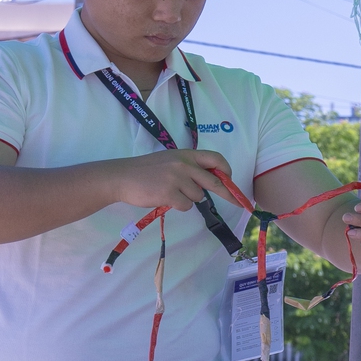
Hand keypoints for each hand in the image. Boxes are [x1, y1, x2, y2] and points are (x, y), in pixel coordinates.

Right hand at [106, 149, 237, 212]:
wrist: (122, 177)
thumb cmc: (145, 170)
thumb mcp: (169, 160)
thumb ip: (188, 167)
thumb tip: (210, 180)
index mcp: (185, 154)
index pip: (215, 158)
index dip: (226, 170)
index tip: (231, 180)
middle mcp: (184, 164)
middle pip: (214, 182)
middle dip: (227, 194)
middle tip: (239, 203)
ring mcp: (177, 179)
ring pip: (198, 196)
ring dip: (188, 198)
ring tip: (170, 192)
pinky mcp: (170, 193)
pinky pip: (186, 206)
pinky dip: (178, 206)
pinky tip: (165, 199)